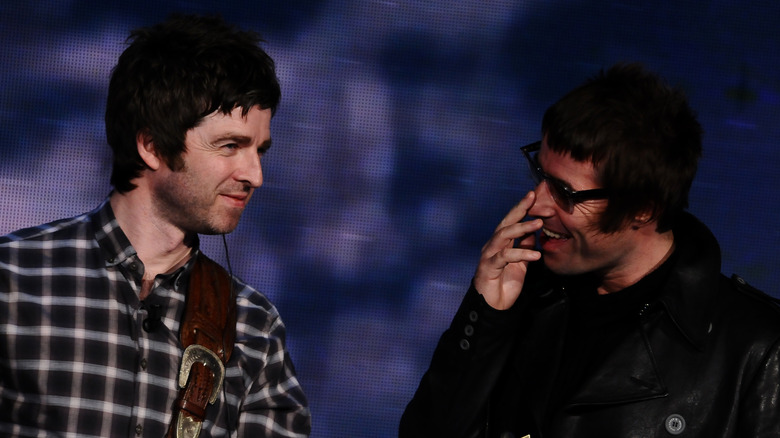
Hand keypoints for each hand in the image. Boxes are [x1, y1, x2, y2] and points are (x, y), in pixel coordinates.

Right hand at [474, 191, 541, 309]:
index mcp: (500, 243)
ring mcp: (489, 255)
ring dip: (521, 228)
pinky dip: (521, 253)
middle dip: (519, 209)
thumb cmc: (504, 284)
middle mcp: (492, 245)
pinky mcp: (489, 267)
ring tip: (538, 224)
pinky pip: (505, 256)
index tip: (534, 196)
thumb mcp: (521, 264)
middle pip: (505, 223)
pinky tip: (536, 254)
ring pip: (504, 235)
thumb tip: (534, 232)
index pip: (511, 221)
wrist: (493, 306)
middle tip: (533, 199)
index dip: (521, 208)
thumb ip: (525, 247)